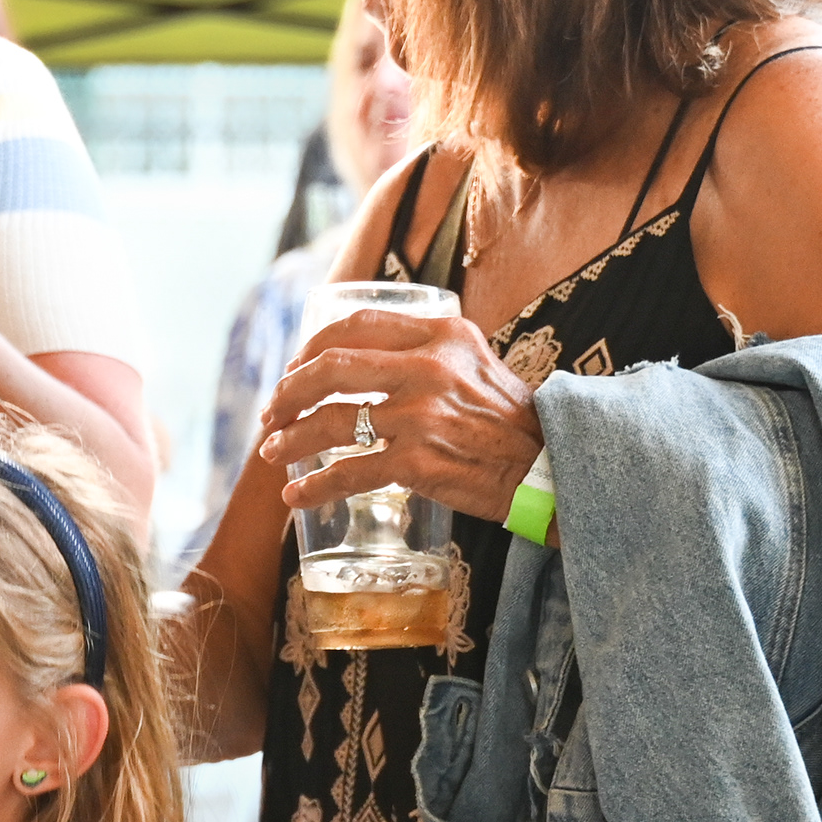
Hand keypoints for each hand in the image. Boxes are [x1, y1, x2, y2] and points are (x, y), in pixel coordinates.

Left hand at [255, 305, 541, 521]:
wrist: (549, 468)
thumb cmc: (507, 420)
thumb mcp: (473, 361)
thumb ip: (424, 351)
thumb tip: (361, 356)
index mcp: (441, 333)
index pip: (356, 325)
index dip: (312, 348)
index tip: (294, 371)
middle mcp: (428, 367)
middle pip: (330, 367)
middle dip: (288, 392)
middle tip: (273, 413)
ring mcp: (420, 415)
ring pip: (331, 422)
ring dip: (291, 440)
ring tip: (273, 453)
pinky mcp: (416, 462)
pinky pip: (349, 472)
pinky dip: (315, 486)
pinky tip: (296, 495)